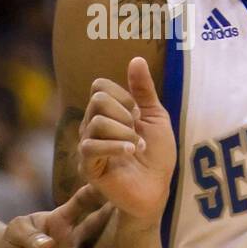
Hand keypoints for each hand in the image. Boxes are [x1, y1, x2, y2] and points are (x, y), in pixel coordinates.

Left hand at [2, 183, 106, 247]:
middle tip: (125, 223)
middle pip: (93, 232)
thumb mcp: (16, 231)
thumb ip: (28, 235)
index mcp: (63, 219)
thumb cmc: (15, 242)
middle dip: (109, 227)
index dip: (95, 193)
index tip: (113, 184)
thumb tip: (46, 244)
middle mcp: (74, 241)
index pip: (81, 203)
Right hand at [79, 56, 175, 223]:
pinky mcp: (88, 167)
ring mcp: (88, 147)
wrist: (158, 189)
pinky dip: (116, 146)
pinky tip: (131, 152)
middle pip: (98, 101)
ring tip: (137, 147)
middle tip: (137, 132)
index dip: (122, 95)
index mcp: (106, 113)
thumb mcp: (156, 117)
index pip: (99, 87)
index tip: (138, 114)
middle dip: (125, 114)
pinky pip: (91, 147)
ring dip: (125, 133)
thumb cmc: (157, 156)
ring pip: (96, 122)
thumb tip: (136, 59)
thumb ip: (144, 90)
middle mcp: (91, 127)